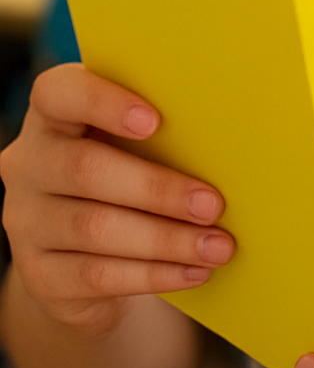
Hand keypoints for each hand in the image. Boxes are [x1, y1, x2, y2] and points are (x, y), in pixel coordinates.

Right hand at [0, 64, 234, 336]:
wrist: (85, 255)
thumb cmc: (127, 173)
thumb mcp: (134, 145)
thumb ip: (161, 130)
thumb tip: (232, 137)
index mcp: (53, 114)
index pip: (59, 93)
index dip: (104, 103)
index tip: (156, 120)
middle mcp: (28, 163)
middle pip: (85, 169)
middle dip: (158, 189)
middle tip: (214, 204)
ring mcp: (26, 221)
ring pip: (95, 228)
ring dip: (166, 239)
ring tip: (218, 247)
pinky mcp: (39, 275)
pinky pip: (97, 275)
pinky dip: (153, 274)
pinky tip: (193, 272)